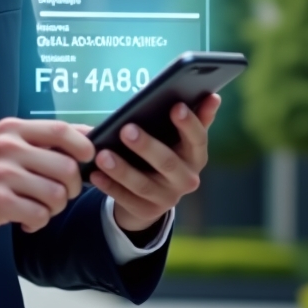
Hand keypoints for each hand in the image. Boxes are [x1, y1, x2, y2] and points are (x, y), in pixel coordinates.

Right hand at [0, 118, 95, 242]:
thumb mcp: (0, 144)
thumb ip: (36, 141)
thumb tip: (83, 137)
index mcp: (11, 130)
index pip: (61, 130)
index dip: (84, 145)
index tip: (87, 159)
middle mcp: (7, 148)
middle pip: (67, 167)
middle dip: (72, 188)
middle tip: (59, 194)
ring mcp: (2, 175)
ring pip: (57, 194)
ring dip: (54, 208)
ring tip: (38, 208)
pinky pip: (39, 215)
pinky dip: (38, 223)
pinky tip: (25, 221)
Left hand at [88, 94, 220, 233]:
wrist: (154, 194)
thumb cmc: (166, 152)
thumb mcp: (180, 138)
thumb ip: (195, 118)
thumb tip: (212, 96)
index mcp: (195, 156)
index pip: (197, 140)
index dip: (189, 124)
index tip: (175, 107)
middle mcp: (186, 179)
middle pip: (167, 163)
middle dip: (147, 146)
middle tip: (126, 129)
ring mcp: (167, 198)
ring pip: (143, 184)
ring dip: (122, 170)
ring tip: (102, 154)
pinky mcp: (146, 211)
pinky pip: (126, 200)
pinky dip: (110, 187)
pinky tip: (95, 174)